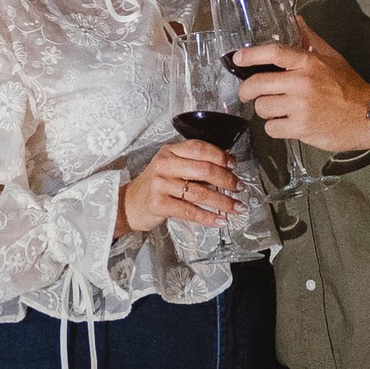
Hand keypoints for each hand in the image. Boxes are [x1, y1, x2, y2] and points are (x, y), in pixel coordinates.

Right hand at [119, 137, 244, 236]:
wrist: (130, 204)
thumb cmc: (157, 185)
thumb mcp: (172, 167)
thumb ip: (195, 163)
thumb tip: (228, 160)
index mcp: (170, 151)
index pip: (199, 148)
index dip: (220, 156)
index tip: (233, 165)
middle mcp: (164, 164)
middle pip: (203, 169)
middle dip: (226, 180)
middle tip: (239, 187)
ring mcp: (160, 184)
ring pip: (200, 192)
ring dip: (223, 202)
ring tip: (236, 207)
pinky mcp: (159, 204)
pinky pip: (190, 211)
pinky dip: (208, 217)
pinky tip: (220, 220)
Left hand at [234, 24, 369, 154]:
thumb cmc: (348, 86)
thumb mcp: (332, 57)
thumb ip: (310, 39)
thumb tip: (295, 19)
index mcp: (309, 63)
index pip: (273, 53)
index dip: (251, 55)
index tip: (237, 58)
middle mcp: (302, 83)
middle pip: (258, 84)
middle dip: (247, 90)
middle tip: (248, 93)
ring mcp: (301, 107)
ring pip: (262, 108)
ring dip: (265, 110)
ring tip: (277, 109)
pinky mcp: (301, 129)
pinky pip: (272, 128)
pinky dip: (275, 127)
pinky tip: (286, 123)